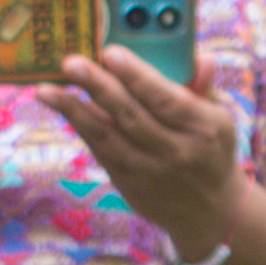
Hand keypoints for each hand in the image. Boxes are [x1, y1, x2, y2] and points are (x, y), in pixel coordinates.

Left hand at [41, 46, 248, 251]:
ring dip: (74, 110)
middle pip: (131, 116)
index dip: (137, 76)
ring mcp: (150, 172)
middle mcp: (176, 152)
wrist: (210, 211)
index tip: (111, 53)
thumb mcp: (218, 116)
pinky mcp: (129, 184)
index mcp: (203, 128)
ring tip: (47, 89)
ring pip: (107, 137)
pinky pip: (100, 150)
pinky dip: (81, 126)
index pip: (166, 99)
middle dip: (98, 86)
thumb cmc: (210, 149)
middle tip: (71, 63)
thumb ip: (203, 86)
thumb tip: (201, 58)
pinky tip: (62, 106)